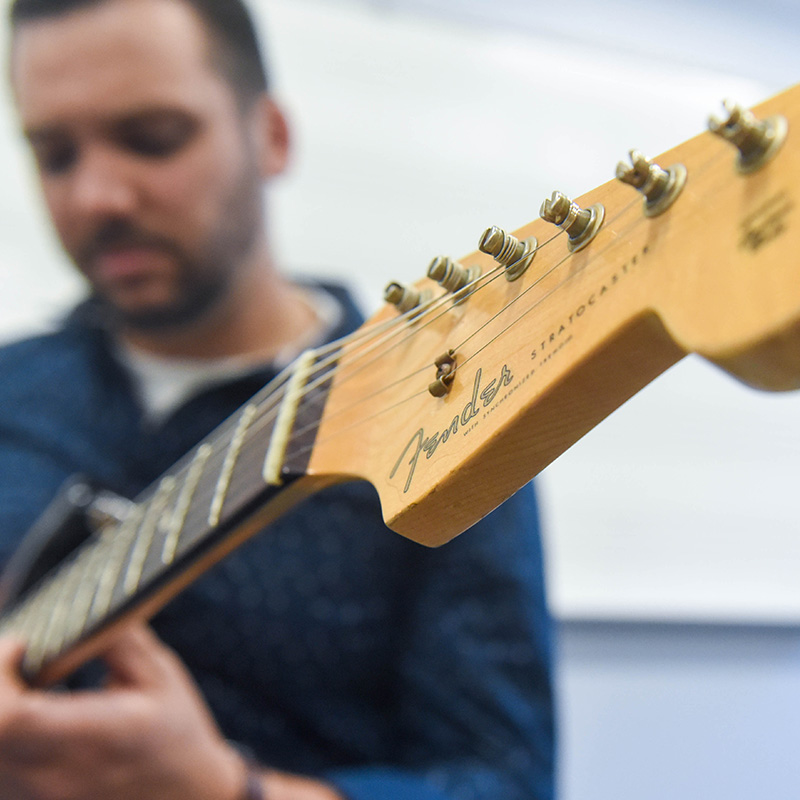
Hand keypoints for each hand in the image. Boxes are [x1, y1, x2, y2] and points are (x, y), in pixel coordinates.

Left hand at [0, 622, 244, 799]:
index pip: (9, 717)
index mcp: (92, 739)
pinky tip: (28, 717)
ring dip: (0, 707)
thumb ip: (118, 639)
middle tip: (16, 657)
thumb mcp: (160, 675)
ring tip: (24, 682)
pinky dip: (4, 736)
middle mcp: (55, 779)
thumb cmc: (177, 735)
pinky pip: (0, 770)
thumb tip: (83, 608)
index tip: (22, 643)